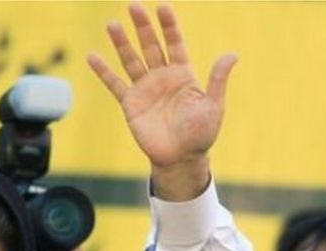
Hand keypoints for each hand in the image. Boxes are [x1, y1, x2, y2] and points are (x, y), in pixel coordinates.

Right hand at [88, 3, 235, 200]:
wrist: (181, 159)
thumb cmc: (200, 135)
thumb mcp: (213, 106)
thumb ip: (217, 80)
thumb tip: (232, 54)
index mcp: (183, 75)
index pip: (175, 43)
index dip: (168, 25)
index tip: (162, 7)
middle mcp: (162, 77)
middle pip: (151, 45)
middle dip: (142, 26)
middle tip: (133, 5)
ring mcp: (145, 89)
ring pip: (131, 60)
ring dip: (121, 42)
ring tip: (112, 24)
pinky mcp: (131, 104)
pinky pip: (115, 84)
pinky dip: (103, 71)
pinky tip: (92, 56)